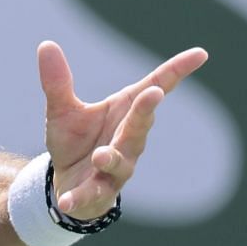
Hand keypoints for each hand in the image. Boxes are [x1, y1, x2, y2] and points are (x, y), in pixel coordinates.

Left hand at [37, 40, 208, 220]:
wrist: (65, 183)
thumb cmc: (75, 142)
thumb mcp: (62, 110)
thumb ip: (58, 82)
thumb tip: (46, 44)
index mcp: (124, 113)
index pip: (155, 88)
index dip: (177, 71)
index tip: (200, 53)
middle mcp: (128, 139)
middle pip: (140, 125)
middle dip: (147, 111)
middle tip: (154, 93)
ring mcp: (117, 167)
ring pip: (120, 162)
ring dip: (112, 158)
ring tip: (101, 154)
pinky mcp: (98, 192)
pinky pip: (90, 194)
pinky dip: (79, 197)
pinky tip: (66, 201)